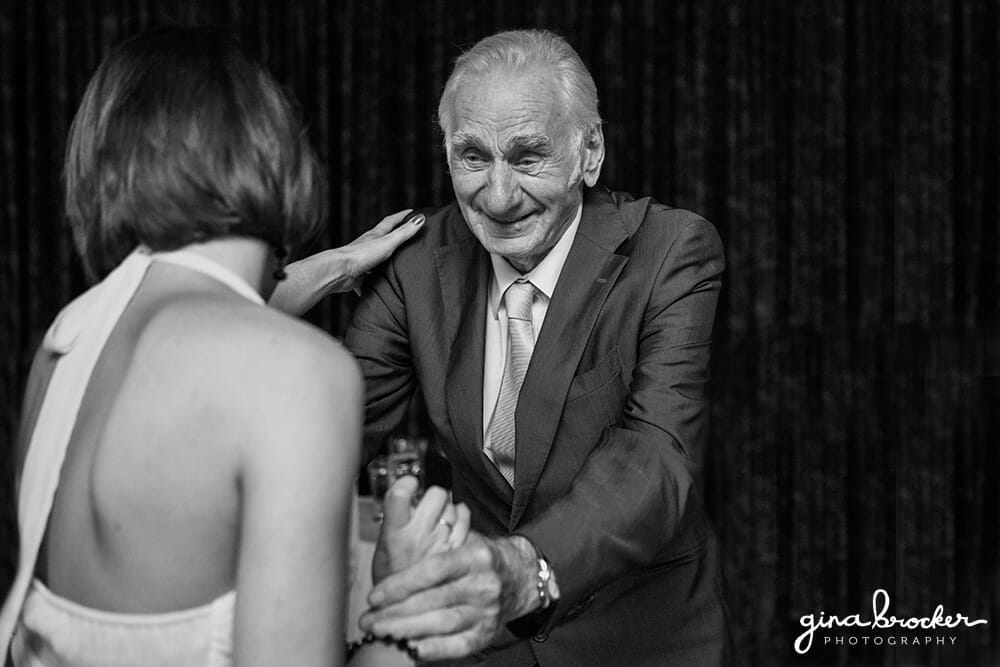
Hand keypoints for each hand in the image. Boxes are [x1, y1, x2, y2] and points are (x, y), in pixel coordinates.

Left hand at [269, 209, 424, 314]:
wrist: (339, 272)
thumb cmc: (361, 255)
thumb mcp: (388, 242)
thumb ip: (404, 233)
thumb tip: (420, 219)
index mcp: (375, 236)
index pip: (391, 222)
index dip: (402, 216)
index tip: (413, 213)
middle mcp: (368, 246)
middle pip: (383, 239)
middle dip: (395, 236)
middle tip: (407, 235)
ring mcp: (364, 260)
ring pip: (377, 258)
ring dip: (387, 259)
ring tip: (399, 263)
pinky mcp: (360, 275)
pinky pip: (371, 277)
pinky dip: (377, 280)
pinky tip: (383, 286)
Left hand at [360, 533, 539, 660]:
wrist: (519, 576)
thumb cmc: (479, 557)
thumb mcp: (463, 538)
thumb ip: (434, 540)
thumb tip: (394, 525)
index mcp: (475, 556)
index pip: (433, 570)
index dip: (401, 584)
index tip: (375, 596)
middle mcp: (484, 584)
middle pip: (434, 600)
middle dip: (396, 612)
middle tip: (369, 620)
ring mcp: (488, 610)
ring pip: (443, 623)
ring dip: (408, 630)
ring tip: (382, 632)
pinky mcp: (488, 632)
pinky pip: (460, 644)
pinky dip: (436, 648)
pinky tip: (413, 648)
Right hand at [371, 477, 469, 583]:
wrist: (407, 608)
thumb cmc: (393, 575)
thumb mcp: (383, 547)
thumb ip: (395, 519)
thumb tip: (407, 488)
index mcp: (394, 535)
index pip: (399, 495)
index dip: (406, 484)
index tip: (409, 486)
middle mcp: (418, 536)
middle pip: (435, 494)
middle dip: (431, 497)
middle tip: (425, 508)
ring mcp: (440, 542)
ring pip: (451, 505)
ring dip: (446, 508)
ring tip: (436, 522)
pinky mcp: (457, 549)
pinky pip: (465, 516)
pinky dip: (460, 516)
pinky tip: (451, 525)